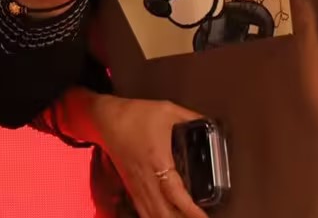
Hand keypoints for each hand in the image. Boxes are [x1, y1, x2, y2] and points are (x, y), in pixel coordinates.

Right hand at [90, 94, 210, 217]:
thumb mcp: (168, 110)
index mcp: (158, 160)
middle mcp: (146, 177)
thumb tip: (211, 124)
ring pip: (152, 214)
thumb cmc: (135, 114)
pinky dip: (153, 217)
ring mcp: (136, 184)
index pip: (175, 193)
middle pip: (163, 211)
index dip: (191, 210)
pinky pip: (142, 209)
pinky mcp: (130, 185)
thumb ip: (191, 117)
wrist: (106, 117)